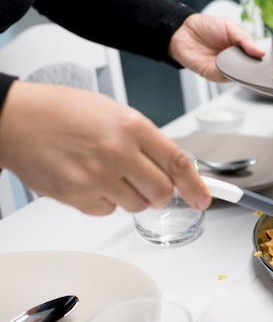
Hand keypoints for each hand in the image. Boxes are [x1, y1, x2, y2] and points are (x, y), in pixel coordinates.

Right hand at [0, 82, 210, 214]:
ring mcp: (97, 177)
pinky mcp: (77, 196)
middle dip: (161, 192)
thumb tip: (169, 165)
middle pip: (161, 192)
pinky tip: (91, 179)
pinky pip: (108, 210)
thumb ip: (144, 139)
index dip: (196, 184)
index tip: (204, 197)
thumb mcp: (114, 112)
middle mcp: (117, 152)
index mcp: (131, 126)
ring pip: (137, 205)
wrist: (16, 119)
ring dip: (133, 196)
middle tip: (151, 183)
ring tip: (112, 174)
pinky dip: (106, 201)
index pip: (177, 161)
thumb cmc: (63, 111)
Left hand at [168, 13, 264, 81]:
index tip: (267, 56)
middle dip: (255, 67)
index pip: (257, 56)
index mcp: (242, 47)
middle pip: (251, 69)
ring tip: (242, 61)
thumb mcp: (230, 26)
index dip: (263, 58)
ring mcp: (226, 69)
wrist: (182, 31)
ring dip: (243, 71)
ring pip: (240, 76)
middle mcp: (235, 60)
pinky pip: (226, 78)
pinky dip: (230, 74)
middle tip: (258, 61)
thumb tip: (260, 52)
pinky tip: (230, 66)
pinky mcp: (215, 75)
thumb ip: (245, 39)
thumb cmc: (205, 26)